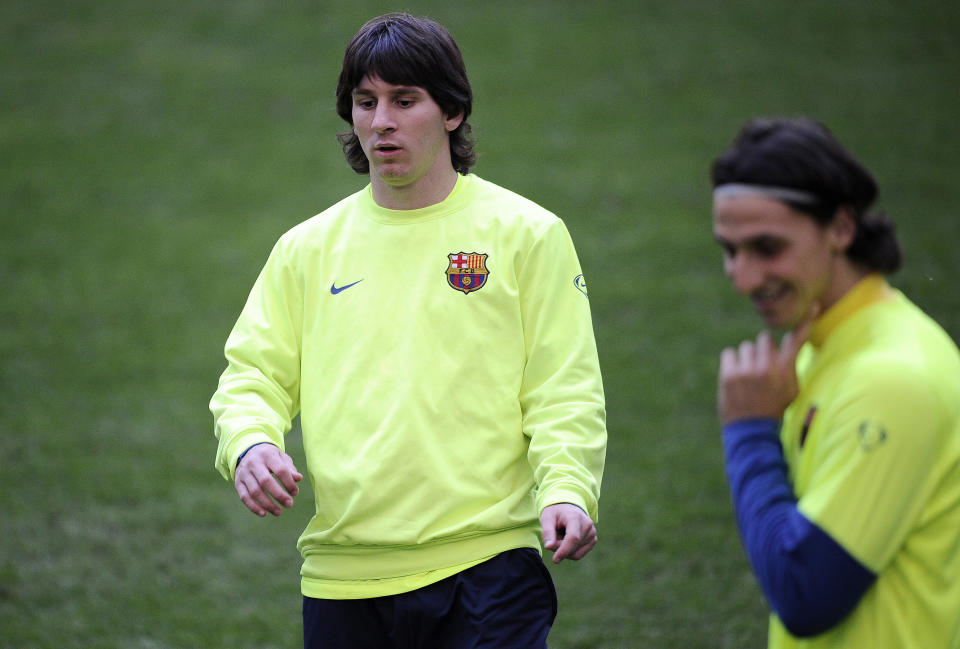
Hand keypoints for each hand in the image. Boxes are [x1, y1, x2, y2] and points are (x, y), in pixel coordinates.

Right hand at [234, 443, 302, 516]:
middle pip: (265, 481)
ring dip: (268, 504)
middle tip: (289, 504)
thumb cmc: (270, 457)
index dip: (288, 483)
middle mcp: (254, 463)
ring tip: (279, 512)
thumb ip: (289, 468)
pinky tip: (264, 513)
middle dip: (279, 495)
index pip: (280, 470)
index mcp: (268, 455)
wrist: (248, 451)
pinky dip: (254, 507)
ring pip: (255, 491)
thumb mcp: (281, 457)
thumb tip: (298, 479)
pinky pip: (244, 497)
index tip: (295, 492)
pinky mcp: (238, 482)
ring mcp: (244, 473)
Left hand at [540, 503, 597, 562]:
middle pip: (573, 547)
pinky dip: (570, 552)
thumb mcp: (546, 518)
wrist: (567, 507)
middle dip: (559, 548)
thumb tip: (549, 547)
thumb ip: (547, 532)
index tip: (555, 560)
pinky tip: (567, 540)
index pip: (573, 538)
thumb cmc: (555, 512)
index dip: (564, 550)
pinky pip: (579, 554)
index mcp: (576, 517)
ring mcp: (592, 533)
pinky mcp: (593, 540)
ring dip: (564, 550)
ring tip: (560, 536)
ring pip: (575, 553)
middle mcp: (587, 525)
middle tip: (552, 538)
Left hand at [717, 309, 815, 424]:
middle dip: (762, 350)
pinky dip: (731, 363)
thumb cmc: (774, 406)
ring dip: (746, 358)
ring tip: (748, 378)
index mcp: (786, 370)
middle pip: (764, 338)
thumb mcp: (791, 388)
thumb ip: (791, 365)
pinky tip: (736, 378)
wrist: (752, 429)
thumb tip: (790, 345)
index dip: (806, 323)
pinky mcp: (729, 375)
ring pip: (746, 346)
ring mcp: (748, 371)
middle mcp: (768, 368)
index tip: (813, 306)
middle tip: (761, 371)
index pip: (796, 341)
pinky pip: (729, 353)